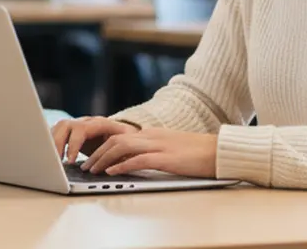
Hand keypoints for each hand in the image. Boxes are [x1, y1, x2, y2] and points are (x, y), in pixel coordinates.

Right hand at [52, 117, 138, 164]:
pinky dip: (52, 144)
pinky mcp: (72, 132)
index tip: (71, 161)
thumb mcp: (128, 144)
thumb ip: (121, 150)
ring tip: (52, 161)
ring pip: (58, 128)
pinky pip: (57, 133)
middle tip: (56, 161)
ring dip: (53, 143)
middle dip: (57, 144)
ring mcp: (78, 125)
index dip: (74, 145)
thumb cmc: (127, 140)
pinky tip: (52, 157)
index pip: (81, 130)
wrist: (125, 134)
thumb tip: (118, 162)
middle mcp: (86, 122)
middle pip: (64, 125)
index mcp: (99, 123)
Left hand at [82, 127, 217, 177]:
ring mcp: (158, 146)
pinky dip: (121, 165)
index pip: (120, 137)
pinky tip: (112, 172)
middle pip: (116, 140)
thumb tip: (137, 162)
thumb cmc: (199, 153)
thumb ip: (154, 152)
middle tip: (87, 166)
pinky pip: (138, 159)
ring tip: (93, 170)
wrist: (219, 151)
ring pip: (122, 147)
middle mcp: (152, 136)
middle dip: (98, 154)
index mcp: (152, 134)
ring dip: (104, 159)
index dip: (103, 148)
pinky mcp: (166, 158)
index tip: (93, 159)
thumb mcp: (171, 148)